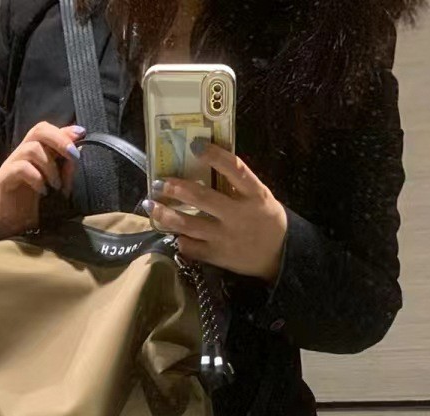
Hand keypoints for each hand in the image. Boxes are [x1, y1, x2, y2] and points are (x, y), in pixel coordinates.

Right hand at [0, 123, 84, 239]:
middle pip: (38, 130)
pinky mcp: (3, 178)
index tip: (81, 135)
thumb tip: (77, 150)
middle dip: (60, 140)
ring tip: (56, 185)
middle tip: (73, 155)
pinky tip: (43, 191)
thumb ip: (65, 167)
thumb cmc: (36, 207)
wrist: (15, 230)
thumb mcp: (56, 184)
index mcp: (35, 152)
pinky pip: (21, 168)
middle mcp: (22, 154)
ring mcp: (11, 164)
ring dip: (50, 166)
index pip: (47, 130)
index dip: (64, 131)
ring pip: (32, 149)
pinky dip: (36, 177)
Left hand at [144, 144, 287, 282]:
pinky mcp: (217, 256)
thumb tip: (208, 164)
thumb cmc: (265, 220)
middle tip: (159, 182)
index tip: (196, 145)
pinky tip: (170, 232)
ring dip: (166, 214)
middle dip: (177, 189)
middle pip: (203, 199)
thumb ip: (238, 185)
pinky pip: (191, 247)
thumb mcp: (260, 197)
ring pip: (189, 225)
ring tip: (151, 205)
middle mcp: (238, 215)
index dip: (215, 156)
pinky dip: (179, 239)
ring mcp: (225, 238)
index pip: (235, 170)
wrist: (278, 255)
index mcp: (254, 195)